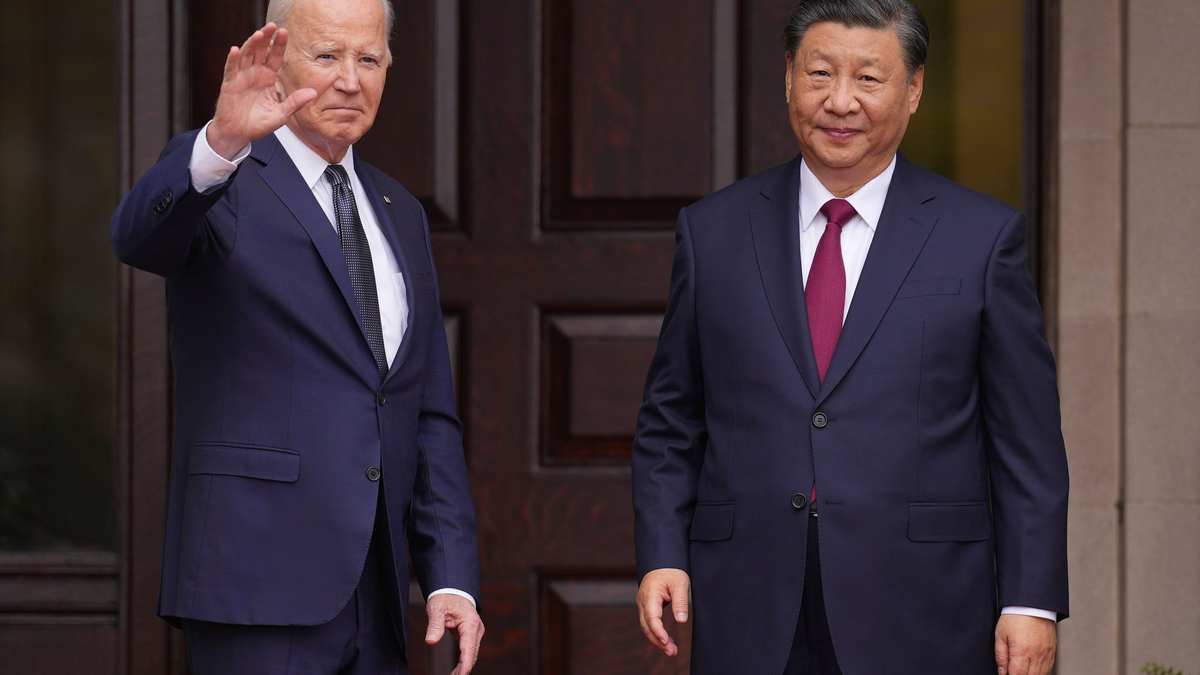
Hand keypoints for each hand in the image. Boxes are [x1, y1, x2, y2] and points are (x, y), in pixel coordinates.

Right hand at [207, 23, 316, 158]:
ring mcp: (241, 78)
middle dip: (266, 38)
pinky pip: (230, 70)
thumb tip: (314, 92)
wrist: (239, 134)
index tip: (284, 32)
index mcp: (268, 78)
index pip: (274, 57)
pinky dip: (232, 60)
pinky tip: (235, 50)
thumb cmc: (258, 124)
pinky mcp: (229, 85)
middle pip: (260, 51)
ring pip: (246, 56)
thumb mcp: (281, 114)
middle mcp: (254, 74)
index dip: (279, 45)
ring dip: (251, 44)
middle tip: (272, 25)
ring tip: (259, 34)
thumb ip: (295, 102)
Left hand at [425, 593, 484, 674]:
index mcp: (470, 622)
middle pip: (472, 653)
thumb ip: (434, 625)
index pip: (469, 647)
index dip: (465, 663)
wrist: (452, 590)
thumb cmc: (445, 598)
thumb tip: (430, 641)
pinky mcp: (472, 635)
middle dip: (464, 668)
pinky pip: (470, 650)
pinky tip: (457, 670)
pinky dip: (464, 660)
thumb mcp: (436, 609)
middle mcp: (476, 628)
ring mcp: (476, 632)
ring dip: (464, 666)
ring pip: (472, 653)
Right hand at [636, 568, 689, 656]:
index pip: (652, 618)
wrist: (662, 561)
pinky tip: (666, 640)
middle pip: (646, 626)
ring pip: (647, 626)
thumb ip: (680, 602)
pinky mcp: (647, 607)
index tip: (666, 641)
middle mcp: (643, 602)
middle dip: (658, 641)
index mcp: (650, 595)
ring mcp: (643, 604)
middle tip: (672, 652)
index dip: (658, 631)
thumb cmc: (671, 571)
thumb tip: (681, 621)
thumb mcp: (680, 584)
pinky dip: (657, 632)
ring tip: (671, 650)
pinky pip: (649, 622)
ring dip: (657, 639)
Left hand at [995, 613, 1056, 674]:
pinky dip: (1041, 672)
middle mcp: (1036, 655)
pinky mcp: (1052, 651)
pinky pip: (1048, 668)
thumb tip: (1002, 672)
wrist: (1032, 605)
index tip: (1006, 674)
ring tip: (1022, 670)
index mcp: (1021, 651)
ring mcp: (1046, 654)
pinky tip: (1033, 670)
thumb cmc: (1015, 617)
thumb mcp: (1000, 635)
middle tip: (1013, 671)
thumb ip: (1000, 656)